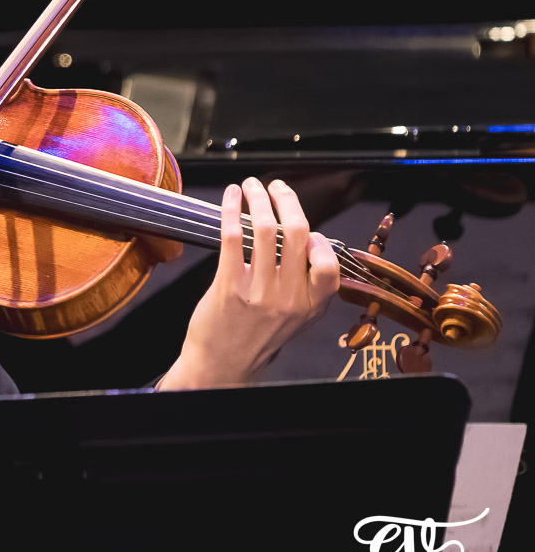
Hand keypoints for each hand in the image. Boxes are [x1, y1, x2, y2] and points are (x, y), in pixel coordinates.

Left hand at [162, 177, 340, 389]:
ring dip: (258, 199)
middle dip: (287, 201)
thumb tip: (310, 243)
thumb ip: (307, 286)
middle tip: (274, 187)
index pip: (328, 263)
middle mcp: (290, 298)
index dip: (317, 237)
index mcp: (311, 305)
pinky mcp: (229, 286)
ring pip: (266, 230)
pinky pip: (233, 238)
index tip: (300, 222)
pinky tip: (230, 198)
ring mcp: (260, 292)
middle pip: (299, 234)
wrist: (222, 365)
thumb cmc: (256, 337)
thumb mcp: (295, 318)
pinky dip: (231, 210)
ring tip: (250, 186)